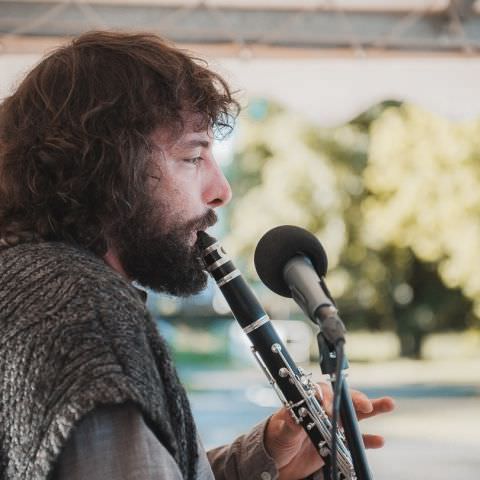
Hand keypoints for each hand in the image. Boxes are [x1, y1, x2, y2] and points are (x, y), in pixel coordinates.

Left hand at [264, 382, 394, 479]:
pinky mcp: (337, 442)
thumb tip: (295, 415)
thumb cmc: (276, 438)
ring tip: (389, 403)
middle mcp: (323, 410)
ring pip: (355, 415)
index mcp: (308, 401)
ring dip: (372, 408)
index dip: (328, 396)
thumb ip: (290, 423)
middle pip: (343, 399)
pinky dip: (368, 440)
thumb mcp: (281, 430)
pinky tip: (379, 440)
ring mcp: (332, 425)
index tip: (329, 406)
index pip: (321, 391)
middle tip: (366, 405)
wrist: (277, 460)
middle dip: (356, 399)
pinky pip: (356, 441)